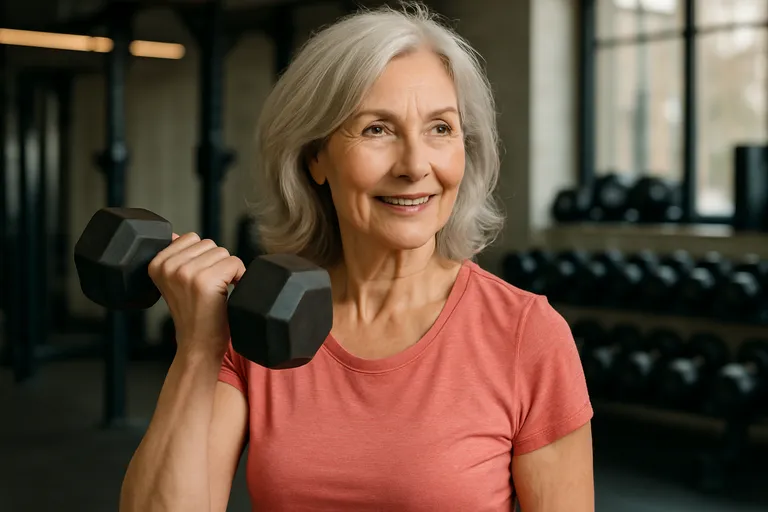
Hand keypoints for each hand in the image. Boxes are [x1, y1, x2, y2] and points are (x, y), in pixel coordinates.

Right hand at [148, 233, 245, 358]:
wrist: (197, 346)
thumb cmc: (192, 316)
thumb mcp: (174, 283)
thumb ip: (174, 258)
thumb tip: (175, 235)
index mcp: (157, 264)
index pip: (191, 238)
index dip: (202, 258)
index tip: (198, 279)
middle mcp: (169, 267)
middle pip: (209, 244)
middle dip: (215, 263)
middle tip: (209, 288)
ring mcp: (186, 273)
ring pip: (223, 252)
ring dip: (226, 270)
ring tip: (216, 292)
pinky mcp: (205, 281)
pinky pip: (234, 263)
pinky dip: (239, 276)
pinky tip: (228, 293)